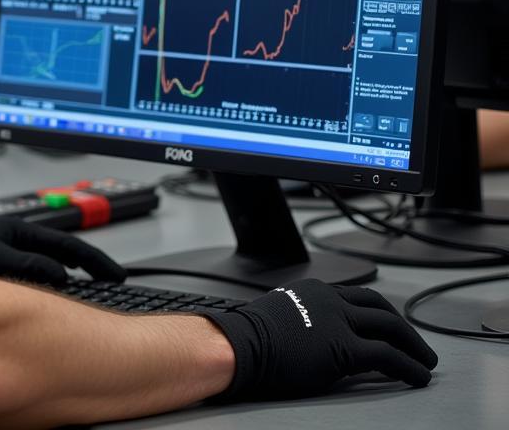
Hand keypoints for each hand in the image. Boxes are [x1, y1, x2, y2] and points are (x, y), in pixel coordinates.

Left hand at [0, 215, 125, 285]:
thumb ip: (30, 267)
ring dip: (70, 276)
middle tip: (114, 280)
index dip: (94, 262)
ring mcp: (5, 253)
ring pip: (48, 265)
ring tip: (91, 290)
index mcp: (17, 230)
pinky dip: (49, 286)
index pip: (68, 246)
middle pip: (62, 252)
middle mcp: (13, 239)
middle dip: (89, 266)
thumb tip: (61, 276)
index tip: (116, 275)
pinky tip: (49, 302)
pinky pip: (32, 276)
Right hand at [201, 278, 437, 399]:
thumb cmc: (249, 337)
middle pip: (379, 307)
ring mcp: (338, 320)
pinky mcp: (345, 347)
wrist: (240, 345)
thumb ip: (304, 319)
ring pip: (390, 326)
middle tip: (417, 343)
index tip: (389, 325)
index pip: (357, 296)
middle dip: (403, 326)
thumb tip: (315, 337)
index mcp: (314, 290)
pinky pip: (388, 356)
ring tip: (426, 361)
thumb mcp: (281, 316)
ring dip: (414, 345)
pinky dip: (409, 367)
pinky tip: (418, 377)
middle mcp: (330, 298)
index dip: (379, 312)